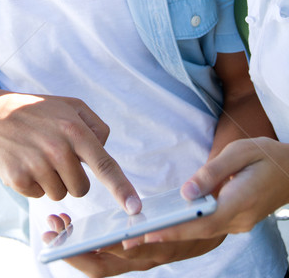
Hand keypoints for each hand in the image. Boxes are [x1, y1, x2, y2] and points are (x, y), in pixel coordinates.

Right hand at [0, 91, 141, 212]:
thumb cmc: (37, 111)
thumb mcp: (70, 106)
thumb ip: (94, 125)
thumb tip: (104, 149)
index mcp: (75, 129)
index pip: (105, 165)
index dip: (122, 189)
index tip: (136, 208)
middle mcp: (58, 148)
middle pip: (82, 188)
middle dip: (73, 177)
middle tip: (56, 155)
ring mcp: (36, 165)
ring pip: (60, 194)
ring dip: (53, 181)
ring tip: (38, 156)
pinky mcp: (18, 179)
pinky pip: (39, 195)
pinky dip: (34, 183)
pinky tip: (24, 162)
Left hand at [42, 213, 222, 277]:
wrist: (213, 223)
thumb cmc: (198, 214)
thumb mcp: (188, 220)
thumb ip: (166, 230)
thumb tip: (137, 238)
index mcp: (156, 251)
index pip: (123, 258)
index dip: (100, 251)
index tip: (77, 239)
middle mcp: (142, 259)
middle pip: (101, 268)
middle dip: (73, 254)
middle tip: (50, 235)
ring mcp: (135, 257)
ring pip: (97, 261)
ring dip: (73, 245)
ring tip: (53, 224)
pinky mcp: (130, 250)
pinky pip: (101, 253)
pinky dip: (83, 239)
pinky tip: (67, 224)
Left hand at [138, 137, 288, 243]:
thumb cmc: (264, 155)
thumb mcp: (239, 152)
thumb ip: (211, 172)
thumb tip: (186, 193)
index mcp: (240, 202)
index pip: (202, 222)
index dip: (174, 230)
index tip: (148, 233)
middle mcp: (239, 220)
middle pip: (198, 233)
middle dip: (164, 236)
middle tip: (129, 241)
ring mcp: (239, 224)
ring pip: (202, 233)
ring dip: (172, 234)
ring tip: (138, 234)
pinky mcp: (236, 221)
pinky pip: (208, 228)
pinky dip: (185, 228)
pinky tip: (165, 223)